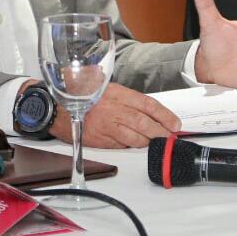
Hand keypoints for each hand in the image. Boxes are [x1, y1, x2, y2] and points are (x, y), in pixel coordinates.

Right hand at [48, 83, 179, 147]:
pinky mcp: (101, 139)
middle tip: (171, 138)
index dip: (164, 115)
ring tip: (159, 143)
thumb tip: (150, 111)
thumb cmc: (86, 97)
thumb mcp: (108, 89)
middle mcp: (114, 109)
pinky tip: (139, 145)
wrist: (60, 108)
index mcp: (118, 93)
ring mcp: (107, 125)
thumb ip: (128, 99)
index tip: (175, 124)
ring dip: (149, 142)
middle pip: (143, 122)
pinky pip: (121, 145)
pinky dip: (132, 146)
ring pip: (134, 136)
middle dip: (161, 132)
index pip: (148, 104)